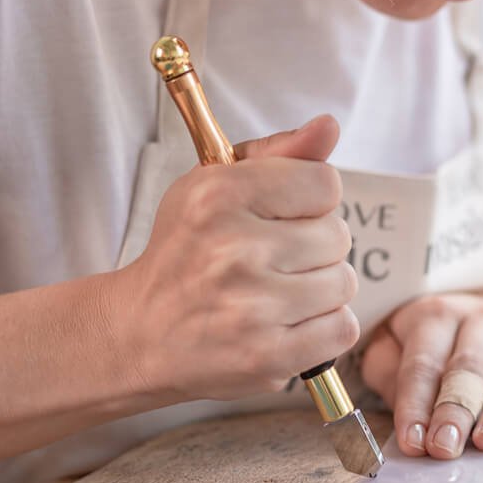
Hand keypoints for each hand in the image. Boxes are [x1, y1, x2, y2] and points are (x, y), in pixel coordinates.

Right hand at [112, 115, 358, 400]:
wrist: (139, 334)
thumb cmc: (186, 253)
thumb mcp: (214, 186)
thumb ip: (278, 153)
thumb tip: (329, 126)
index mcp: (219, 196)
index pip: (325, 183)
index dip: (311, 201)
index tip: (283, 217)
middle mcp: (234, 250)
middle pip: (339, 235)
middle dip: (315, 247)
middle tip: (275, 261)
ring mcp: (252, 308)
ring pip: (344, 283)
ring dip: (321, 289)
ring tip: (279, 293)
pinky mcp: (267, 356)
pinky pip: (343, 328)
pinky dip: (325, 328)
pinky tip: (288, 323)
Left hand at [360, 292, 482, 458]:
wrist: (475, 318)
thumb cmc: (425, 345)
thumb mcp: (393, 347)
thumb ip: (387, 376)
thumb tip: (398, 419)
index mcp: (438, 315)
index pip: (424, 363)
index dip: (414, 404)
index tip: (411, 442)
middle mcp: (482, 322)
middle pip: (469, 368)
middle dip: (455, 410)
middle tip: (444, 447)